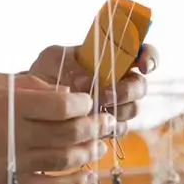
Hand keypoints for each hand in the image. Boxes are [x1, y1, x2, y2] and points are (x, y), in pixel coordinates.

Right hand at [0, 73, 114, 183]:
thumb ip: (22, 84)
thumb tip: (58, 92)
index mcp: (8, 108)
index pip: (62, 105)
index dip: (83, 101)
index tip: (88, 100)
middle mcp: (15, 137)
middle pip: (71, 132)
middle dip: (96, 125)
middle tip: (108, 120)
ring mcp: (14, 165)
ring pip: (67, 159)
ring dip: (90, 150)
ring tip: (99, 143)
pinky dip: (76, 183)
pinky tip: (88, 176)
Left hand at [26, 42, 157, 135]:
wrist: (33, 98)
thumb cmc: (46, 70)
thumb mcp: (53, 58)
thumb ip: (69, 63)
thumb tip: (85, 80)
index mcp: (112, 59)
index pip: (142, 54)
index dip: (150, 58)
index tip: (143, 66)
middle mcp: (119, 81)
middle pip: (140, 86)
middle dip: (127, 91)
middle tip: (105, 94)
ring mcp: (116, 104)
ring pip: (132, 109)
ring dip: (118, 110)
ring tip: (94, 109)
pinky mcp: (108, 124)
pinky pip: (118, 129)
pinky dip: (107, 127)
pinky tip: (91, 124)